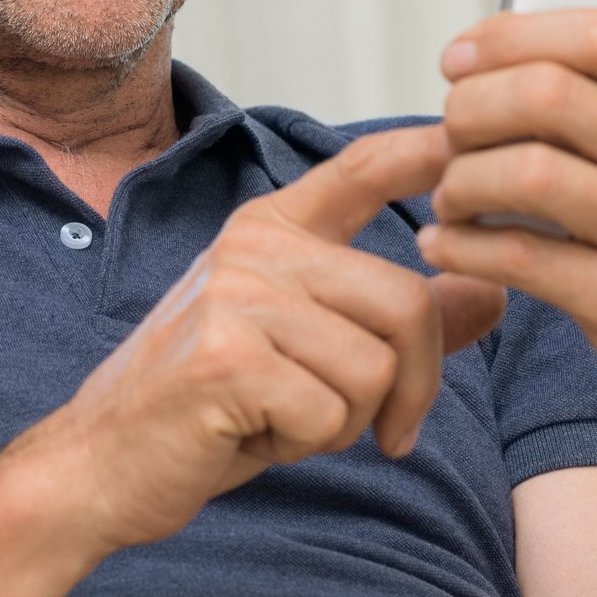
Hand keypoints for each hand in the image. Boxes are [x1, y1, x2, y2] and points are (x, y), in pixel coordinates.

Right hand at [21, 124, 507, 554]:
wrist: (102, 464)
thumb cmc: (211, 408)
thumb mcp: (308, 353)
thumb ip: (392, 320)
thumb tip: (494, 292)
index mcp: (269, 229)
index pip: (362, 169)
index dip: (427, 148)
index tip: (474, 132)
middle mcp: (252, 246)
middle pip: (405, 303)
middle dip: (414, 386)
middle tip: (383, 431)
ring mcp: (235, 295)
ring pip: (375, 367)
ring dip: (348, 421)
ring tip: (282, 418)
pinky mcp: (226, 356)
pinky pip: (332, 412)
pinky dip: (308, 444)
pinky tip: (251, 434)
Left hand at [418, 0, 596, 455]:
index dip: (509, 34)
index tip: (458, 56)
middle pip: (546, 96)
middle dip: (470, 107)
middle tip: (446, 129)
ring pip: (523, 173)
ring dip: (458, 179)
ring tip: (447, 193)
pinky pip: (516, 257)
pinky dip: (462, 245)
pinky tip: (447, 242)